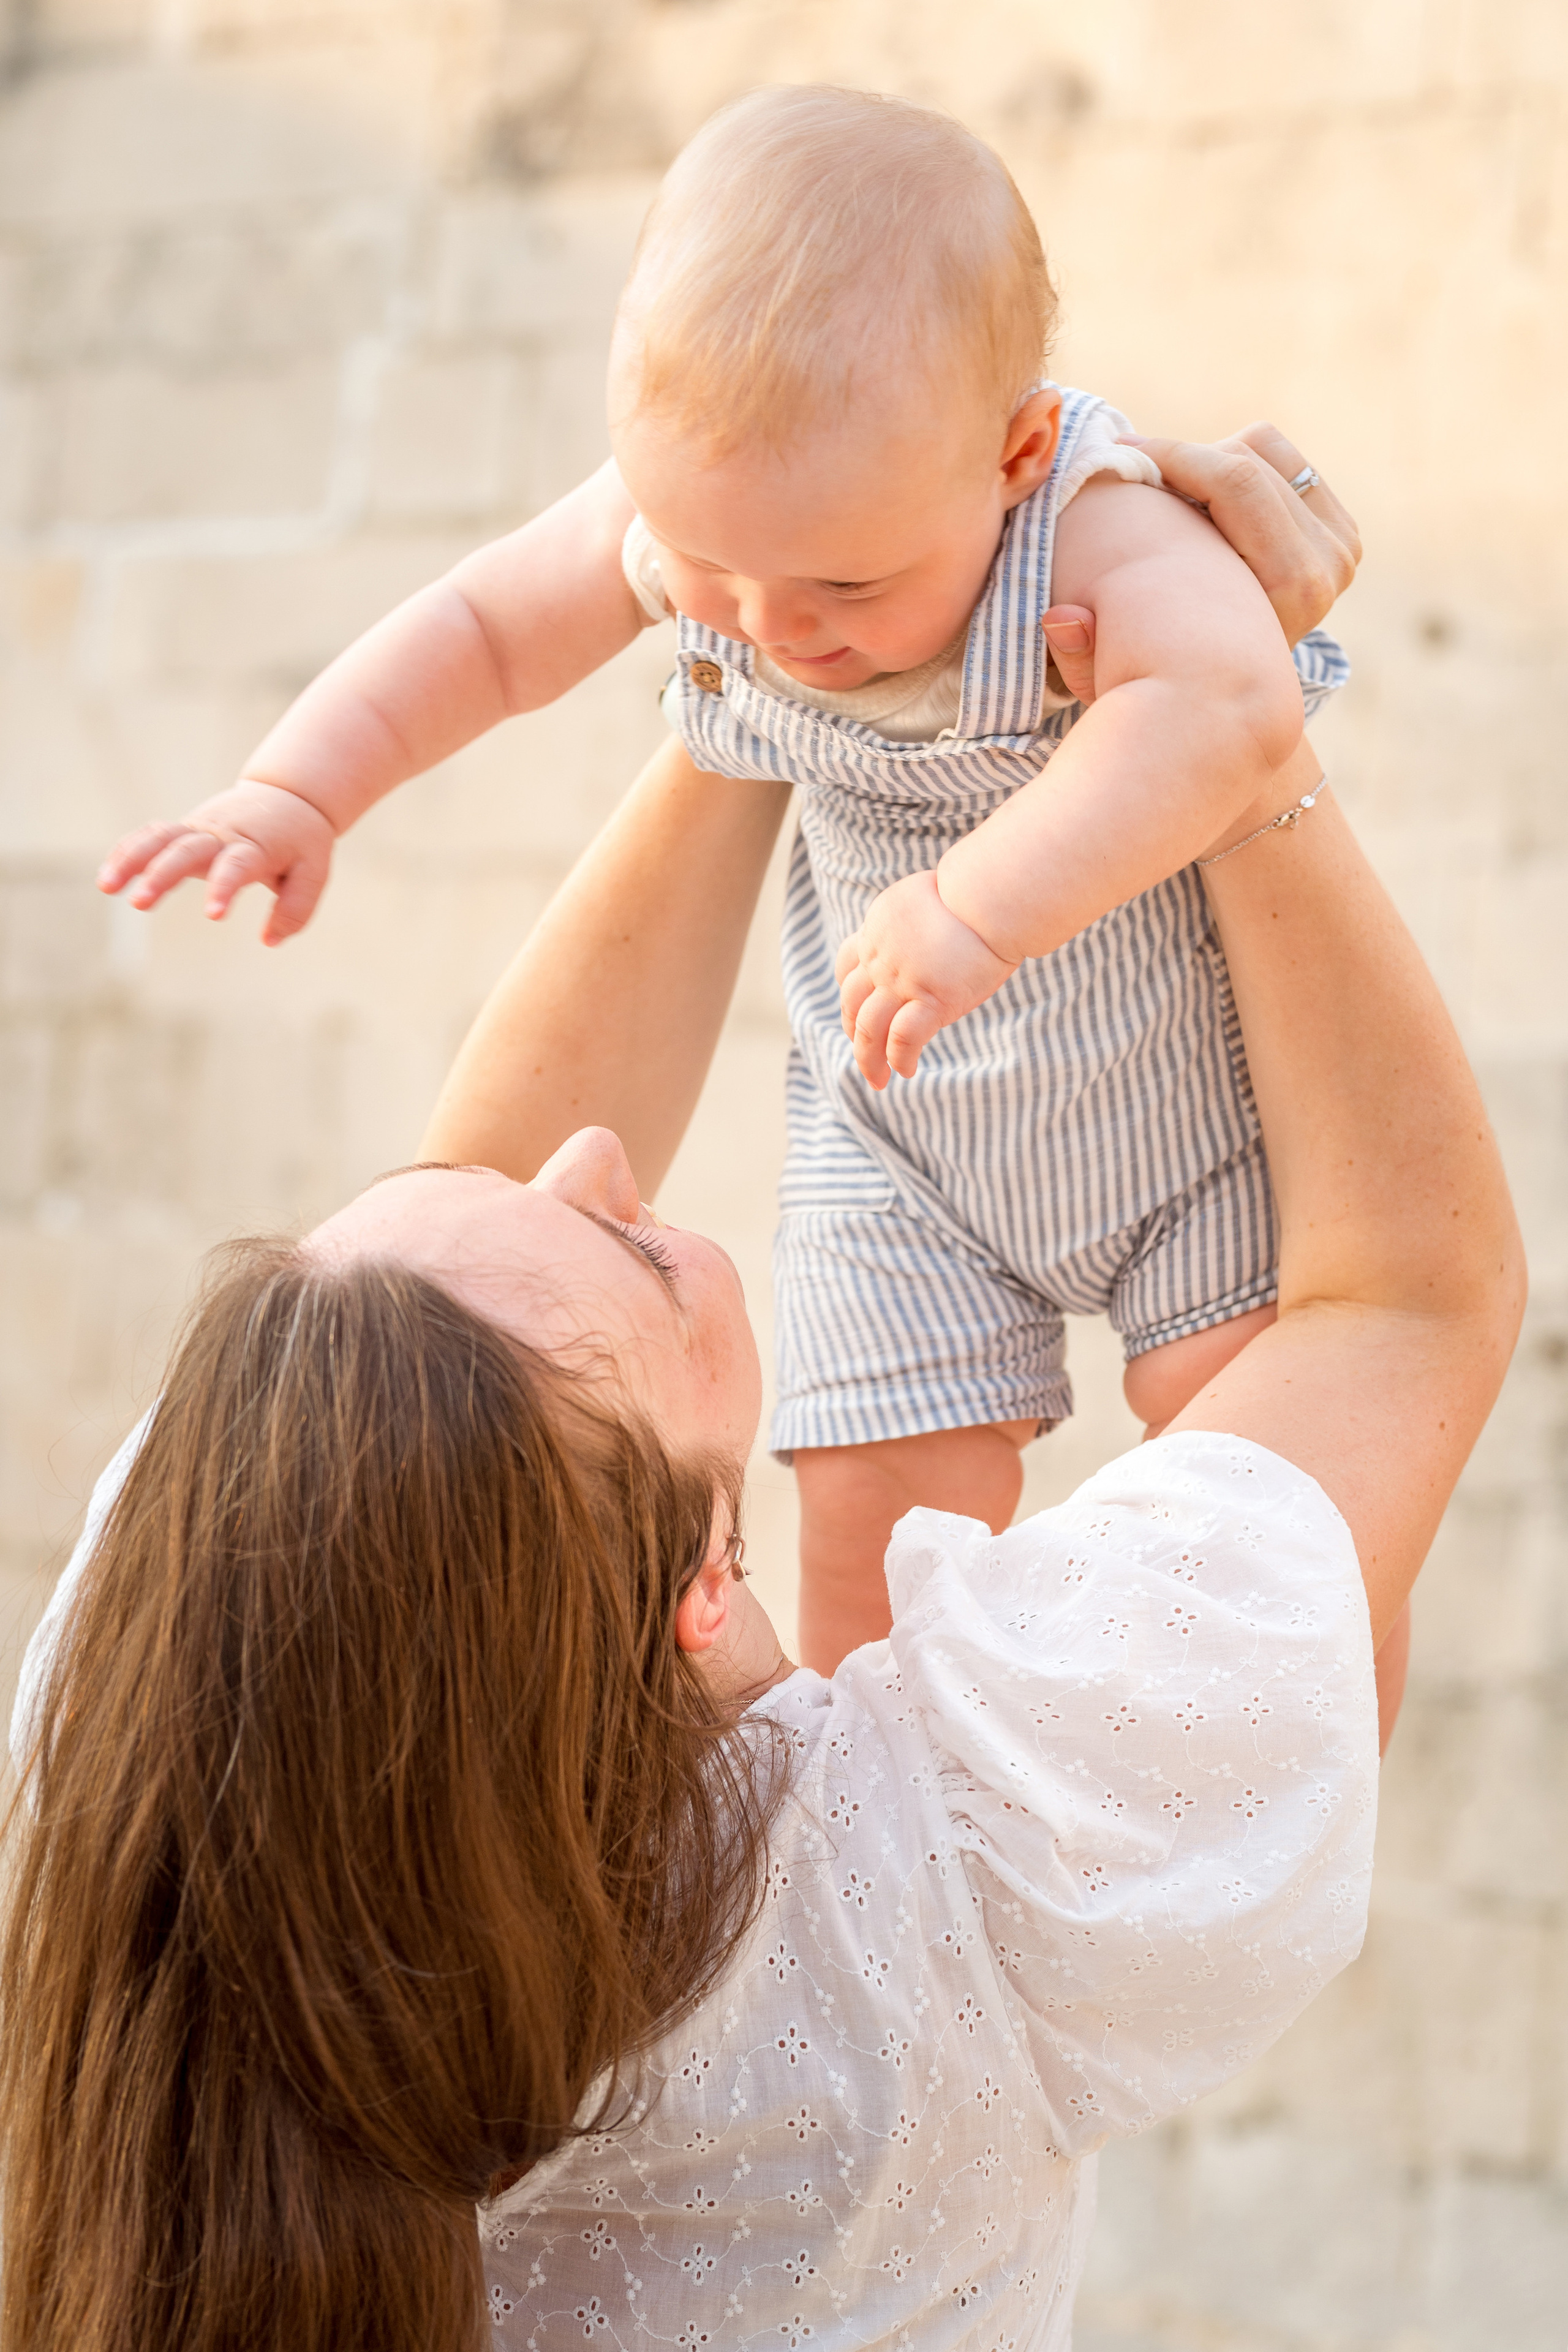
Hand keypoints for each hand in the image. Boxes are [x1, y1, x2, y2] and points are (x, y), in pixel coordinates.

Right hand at [97, 779, 336, 944]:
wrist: (289, 796)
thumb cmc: (302, 840)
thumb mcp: (314, 872)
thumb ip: (296, 909)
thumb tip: (269, 940)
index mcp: (256, 846)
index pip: (236, 865)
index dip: (224, 887)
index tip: (213, 915)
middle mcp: (222, 834)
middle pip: (186, 849)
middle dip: (161, 875)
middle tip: (139, 903)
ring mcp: (199, 829)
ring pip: (160, 837)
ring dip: (131, 859)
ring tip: (106, 887)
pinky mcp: (184, 829)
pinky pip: (151, 836)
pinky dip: (129, 851)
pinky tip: (108, 878)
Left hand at [834, 871, 1015, 1087]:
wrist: (990, 896)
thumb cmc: (975, 892)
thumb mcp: (929, 898)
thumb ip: (917, 922)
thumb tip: (932, 931)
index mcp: (878, 930)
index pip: (848, 967)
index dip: (849, 996)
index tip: (856, 1015)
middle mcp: (881, 958)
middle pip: (852, 1004)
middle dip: (854, 1035)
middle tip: (865, 1059)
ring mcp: (903, 981)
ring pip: (869, 1029)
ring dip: (869, 1059)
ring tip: (878, 1080)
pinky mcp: (932, 999)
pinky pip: (903, 1039)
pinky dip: (900, 1058)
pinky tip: (906, 1070)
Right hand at [1040, 426, 1362, 709]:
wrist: (1226, 705)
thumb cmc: (1162, 679)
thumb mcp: (1121, 675)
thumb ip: (1085, 656)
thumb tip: (1060, 619)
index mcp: (1292, 591)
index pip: (1236, 482)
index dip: (1168, 455)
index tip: (1116, 454)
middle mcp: (1328, 565)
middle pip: (1249, 458)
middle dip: (1182, 456)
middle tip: (1131, 468)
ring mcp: (1339, 545)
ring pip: (1264, 448)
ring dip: (1207, 459)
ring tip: (1166, 492)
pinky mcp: (1338, 530)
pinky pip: (1280, 458)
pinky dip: (1233, 463)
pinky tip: (1197, 497)